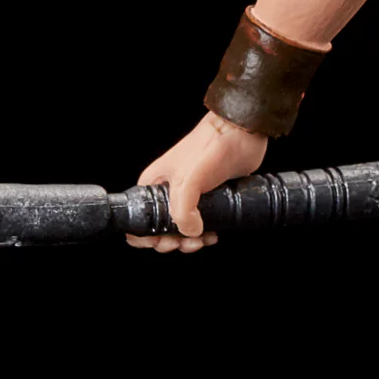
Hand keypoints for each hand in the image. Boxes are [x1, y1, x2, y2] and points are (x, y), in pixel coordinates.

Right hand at [125, 111, 267, 252]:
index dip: (146, 237)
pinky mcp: (209, 198)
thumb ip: (182, 212)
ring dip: (189, 241)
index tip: (161, 242)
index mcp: (154, 185)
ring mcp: (190, 196)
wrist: (240, 134)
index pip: (138, 220)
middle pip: (160, 229)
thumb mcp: (187, 181)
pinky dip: (204, 234)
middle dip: (170, 242)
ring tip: (201, 241)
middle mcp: (168, 191)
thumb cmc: (210, 148)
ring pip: (182, 229)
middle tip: (182, 243)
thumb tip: (191, 232)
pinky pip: (201, 224)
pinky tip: (213, 235)